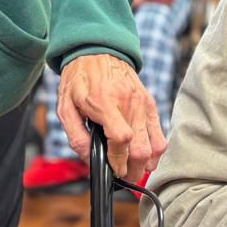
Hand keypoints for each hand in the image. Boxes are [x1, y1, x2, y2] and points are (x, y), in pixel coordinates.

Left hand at [57, 53, 164, 181]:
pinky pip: (160, 133)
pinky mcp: (150, 102)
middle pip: (141, 149)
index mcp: (105, 103)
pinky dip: (155, 150)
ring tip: (134, 168)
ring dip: (146, 163)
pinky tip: (144, 155)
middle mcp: (128, 103)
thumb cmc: (79, 79)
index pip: (121, 139)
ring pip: (155, 145)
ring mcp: (142, 102)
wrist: (97, 50)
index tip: (113, 170)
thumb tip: (89, 159)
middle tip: (123, 176)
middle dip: (133, 170)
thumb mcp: (66, 107)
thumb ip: (76, 136)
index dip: (118, 161)